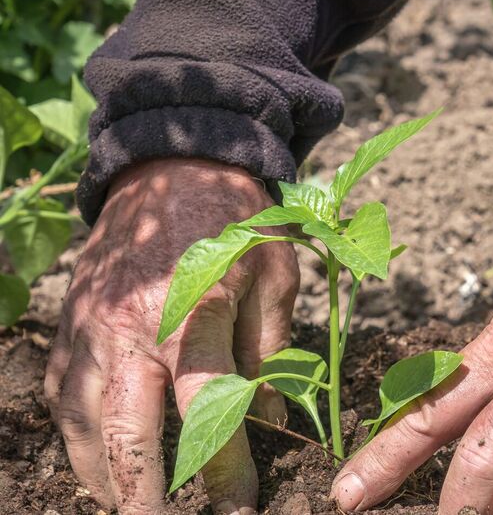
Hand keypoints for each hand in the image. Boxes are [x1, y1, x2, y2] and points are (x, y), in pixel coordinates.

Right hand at [44, 159, 298, 513]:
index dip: (223, 469)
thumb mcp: (275, 278)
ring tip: (125, 505)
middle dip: (140, 494)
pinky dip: (75, 431)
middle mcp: (132, 329)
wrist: (173, 166)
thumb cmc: (237, 222)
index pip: (206, 414)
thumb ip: (270, 353)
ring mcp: (91, 326)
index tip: (240, 505)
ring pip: (81, 419)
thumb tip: (271, 422)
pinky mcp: (71, 322)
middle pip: (125, 431)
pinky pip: (62, 390)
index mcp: (193, 317)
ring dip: (100, 473)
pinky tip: (95, 455)